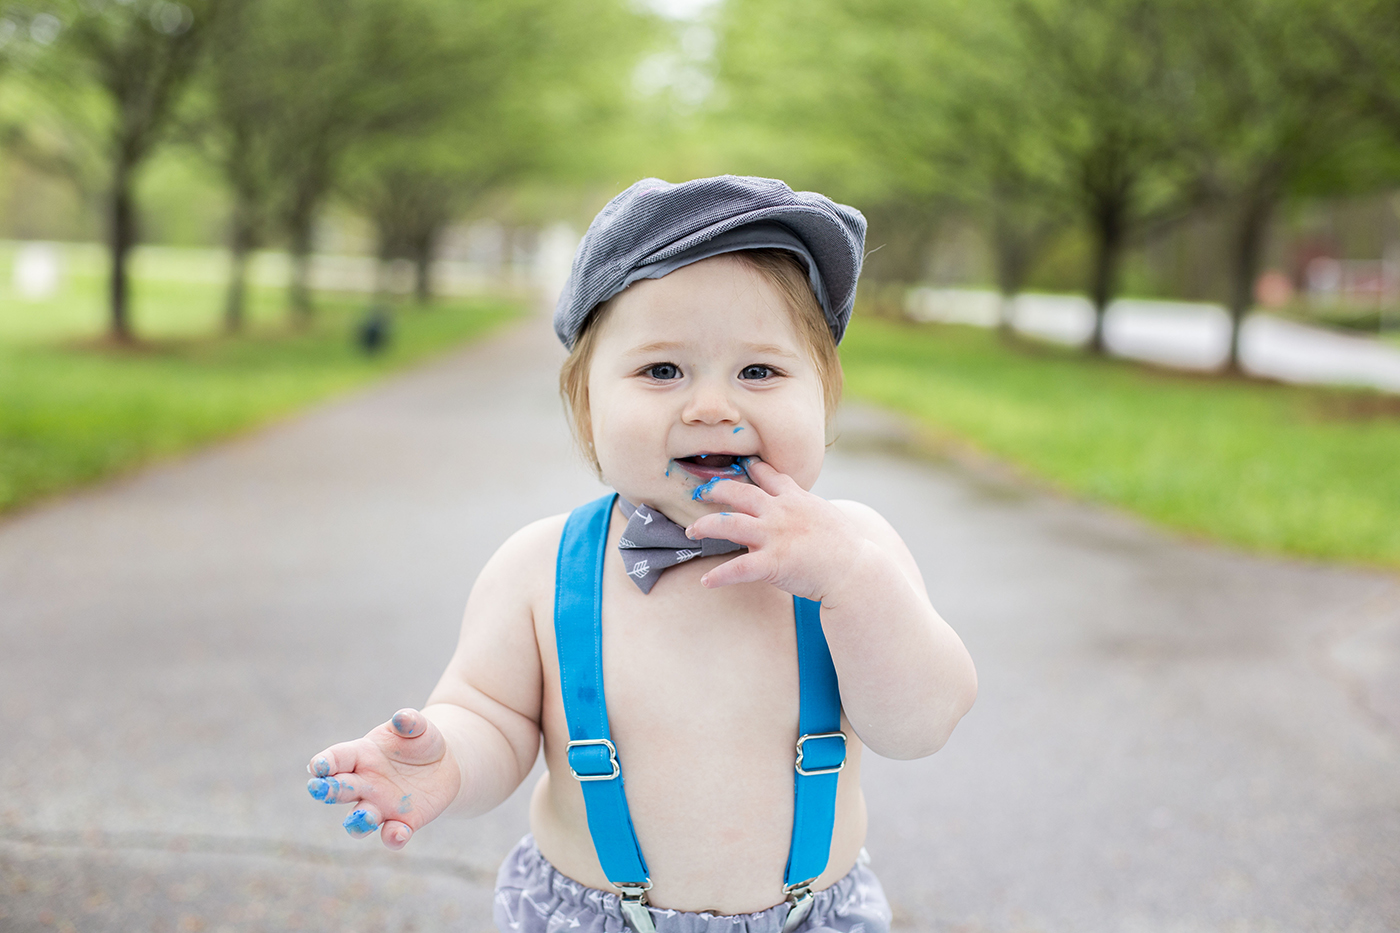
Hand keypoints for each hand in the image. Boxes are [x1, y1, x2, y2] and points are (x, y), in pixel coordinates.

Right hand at [305, 708, 460, 849]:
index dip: (324, 762)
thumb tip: (403, 717)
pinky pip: (392, 834)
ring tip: (364, 817)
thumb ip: (410, 722)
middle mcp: (365, 784)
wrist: (444, 763)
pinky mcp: (402, 822)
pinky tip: (399, 833)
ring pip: (359, 819)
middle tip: (319, 791)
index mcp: (362, 755)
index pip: (337, 758)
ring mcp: (381, 805)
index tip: (317, 766)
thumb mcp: (419, 727)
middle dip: (328, 791)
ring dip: (357, 822)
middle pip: (339, 790)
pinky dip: (393, 837)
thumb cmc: (422, 741)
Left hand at [683, 457, 862, 600]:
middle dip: (715, 490)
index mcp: (795, 499)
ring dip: (705, 526)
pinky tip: (706, 581)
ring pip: (728, 523)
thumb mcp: (826, 516)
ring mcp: (774, 535)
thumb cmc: (845, 547)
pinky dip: (719, 575)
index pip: (768, 475)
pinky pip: (738, 568)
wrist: (856, 570)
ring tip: (691, 530)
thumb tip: (798, 511)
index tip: (738, 465)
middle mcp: (780, 512)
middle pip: (739, 492)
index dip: (751, 468)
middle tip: (699, 492)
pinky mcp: (772, 562)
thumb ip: (806, 510)